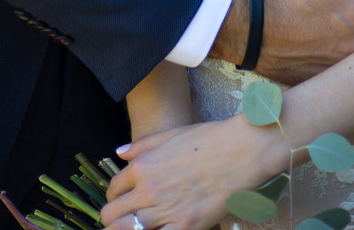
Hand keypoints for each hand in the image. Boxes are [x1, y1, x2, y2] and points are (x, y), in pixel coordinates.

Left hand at [100, 118, 283, 229]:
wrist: (241, 150)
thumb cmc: (209, 139)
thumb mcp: (172, 134)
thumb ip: (142, 145)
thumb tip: (120, 153)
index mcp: (143, 166)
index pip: (113, 189)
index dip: (114, 196)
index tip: (121, 200)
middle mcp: (148, 190)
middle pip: (111, 215)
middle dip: (113, 218)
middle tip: (123, 219)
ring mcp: (165, 211)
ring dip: (123, 229)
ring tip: (133, 227)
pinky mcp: (184, 227)